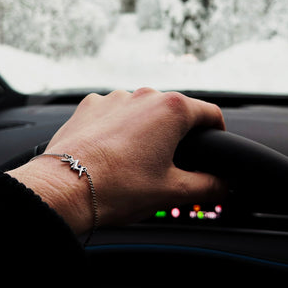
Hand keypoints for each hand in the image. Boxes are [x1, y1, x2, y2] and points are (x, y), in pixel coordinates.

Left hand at [8, 88, 225, 234]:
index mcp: (170, 110)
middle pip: (174, 111)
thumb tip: (224, 185)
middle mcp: (143, 96)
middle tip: (171, 161)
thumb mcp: (172, 191)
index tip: (213, 143)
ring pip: (144, 110)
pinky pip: (115, 111)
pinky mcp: (91, 106)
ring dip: (147, 129)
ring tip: (136, 159)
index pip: (210, 113)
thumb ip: (209, 186)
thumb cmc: (117, 188)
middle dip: (178, 134)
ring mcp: (114, 98)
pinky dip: (120, 126)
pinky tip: (112, 150)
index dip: (217, 130)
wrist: (64, 188)